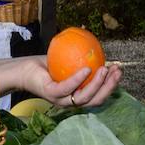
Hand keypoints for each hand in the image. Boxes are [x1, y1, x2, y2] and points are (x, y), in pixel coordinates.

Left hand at [0, 56, 121, 108]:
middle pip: (96, 100)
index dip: (111, 85)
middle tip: (116, 71)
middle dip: (109, 86)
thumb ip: (82, 56)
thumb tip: (96, 42)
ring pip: (84, 98)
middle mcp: (71, 101)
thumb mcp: (68, 60)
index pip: (99, 95)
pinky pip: (68, 88)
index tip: (119, 70)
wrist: (25, 68)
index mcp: (78, 96)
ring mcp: (61, 100)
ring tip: (104, 69)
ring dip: (97, 84)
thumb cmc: (48, 64)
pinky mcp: (51, 94)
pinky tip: (87, 69)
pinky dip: (78, 79)